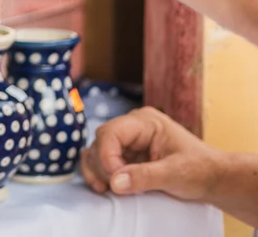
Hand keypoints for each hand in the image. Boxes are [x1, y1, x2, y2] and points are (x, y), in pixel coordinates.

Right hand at [80, 106, 222, 201]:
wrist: (214, 180)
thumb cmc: (201, 171)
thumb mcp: (176, 174)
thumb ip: (145, 176)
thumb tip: (115, 182)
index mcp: (144, 121)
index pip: (111, 133)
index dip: (107, 157)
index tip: (115, 181)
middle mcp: (132, 128)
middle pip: (100, 142)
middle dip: (102, 166)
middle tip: (114, 188)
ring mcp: (127, 142)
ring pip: (96, 152)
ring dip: (97, 171)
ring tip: (109, 189)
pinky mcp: (125, 156)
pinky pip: (101, 162)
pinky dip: (99, 174)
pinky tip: (107, 188)